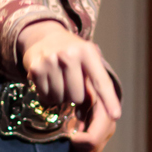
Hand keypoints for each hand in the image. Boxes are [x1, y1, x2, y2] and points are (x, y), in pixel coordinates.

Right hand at [19, 22, 120, 151]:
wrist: (43, 35)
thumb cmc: (72, 51)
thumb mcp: (87, 58)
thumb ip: (94, 80)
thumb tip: (90, 113)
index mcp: (87, 51)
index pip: (101, 81)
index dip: (109, 100)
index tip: (116, 115)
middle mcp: (69, 55)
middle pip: (78, 97)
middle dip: (76, 97)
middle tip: (72, 84)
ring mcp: (50, 61)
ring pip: (60, 99)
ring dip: (61, 96)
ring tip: (59, 80)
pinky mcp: (35, 70)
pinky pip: (45, 97)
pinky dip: (48, 95)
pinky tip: (48, 81)